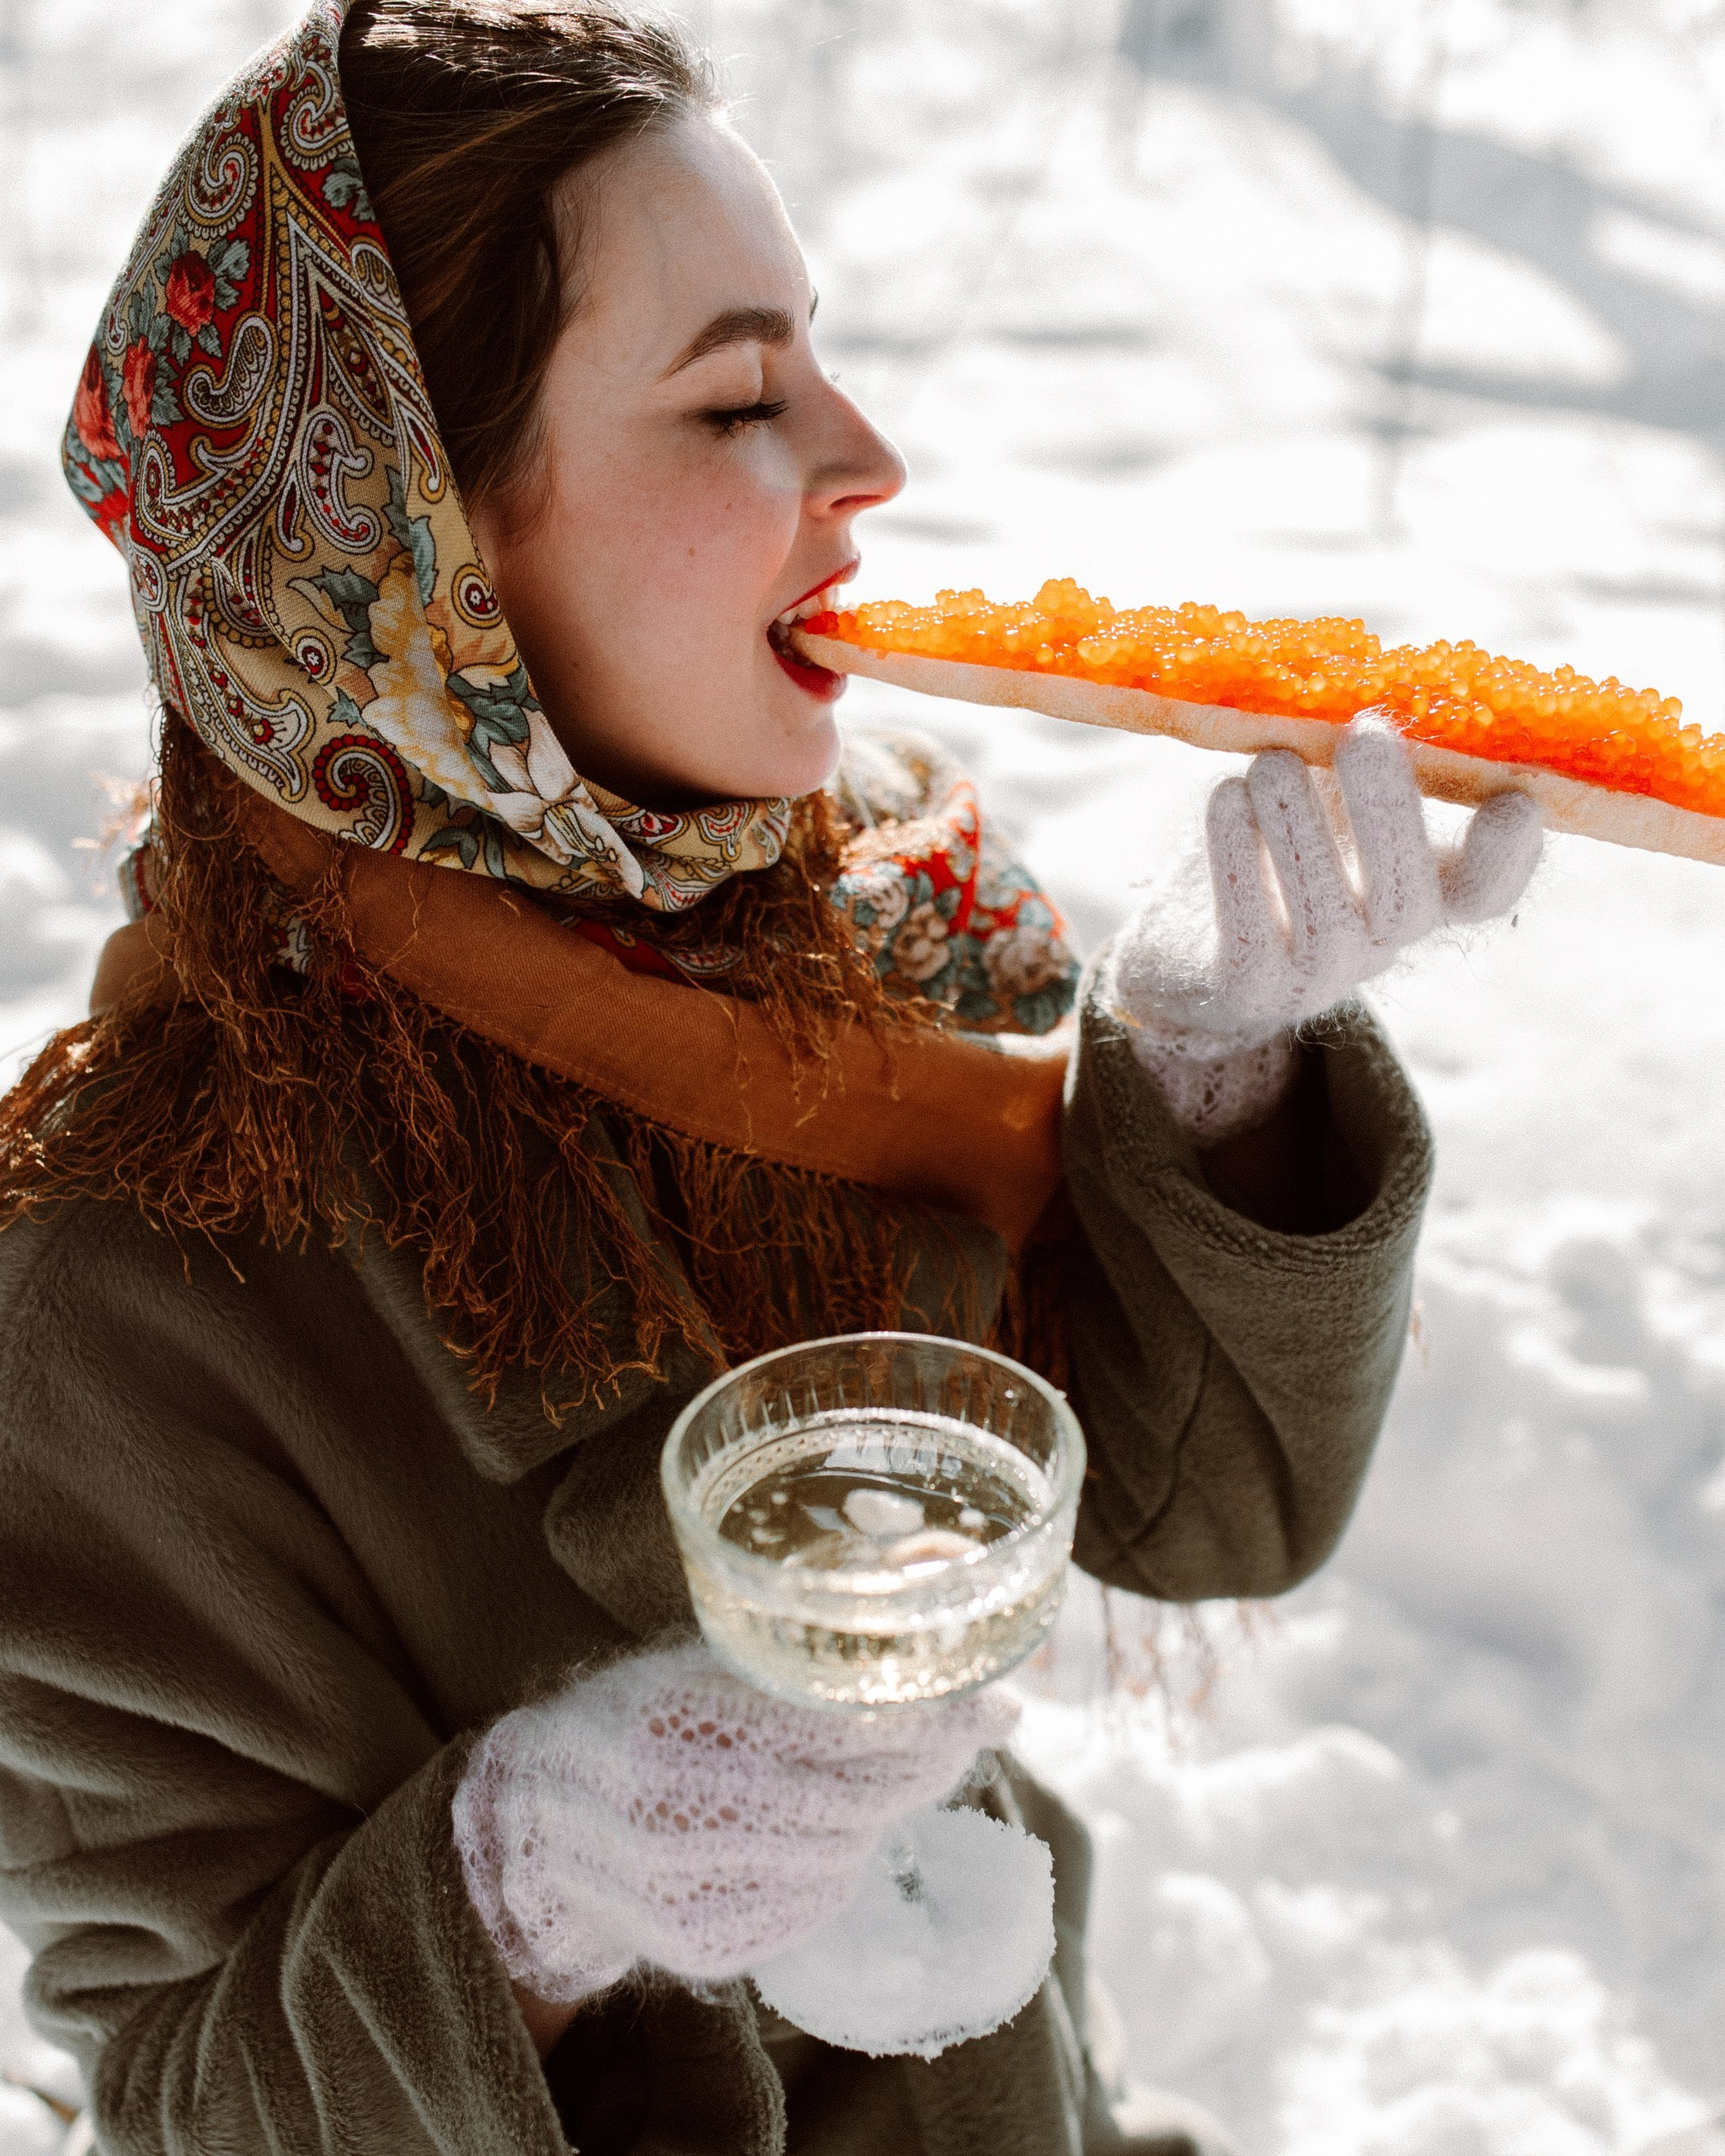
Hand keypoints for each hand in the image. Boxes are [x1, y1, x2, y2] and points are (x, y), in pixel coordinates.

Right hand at [452, 1640, 1016, 2004]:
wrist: (541, 1828)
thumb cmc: (634, 1722)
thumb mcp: (694, 1670)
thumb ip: (792, 1667)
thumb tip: (919, 1654)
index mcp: (667, 1722)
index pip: (820, 1727)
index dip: (912, 1720)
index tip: (980, 1704)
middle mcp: (671, 1812)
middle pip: (843, 1799)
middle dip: (921, 1765)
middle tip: (970, 1732)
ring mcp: (685, 1890)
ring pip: (838, 1854)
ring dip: (886, 1809)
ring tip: (902, 1768)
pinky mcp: (703, 1944)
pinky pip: (811, 1904)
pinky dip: (842, 1861)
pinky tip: (837, 1828)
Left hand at [1109, 715, 1541, 1140]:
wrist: (1186, 953)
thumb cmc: (1272, 850)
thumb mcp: (1325, 800)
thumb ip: (1357, 758)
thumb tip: (1376, 681)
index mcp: (1416, 894)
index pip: (1484, 893)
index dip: (1511, 855)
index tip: (1516, 798)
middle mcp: (1377, 943)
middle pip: (1409, 900)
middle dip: (1391, 813)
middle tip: (1367, 735)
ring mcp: (1313, 974)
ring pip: (1325, 914)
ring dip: (1301, 829)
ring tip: (1271, 761)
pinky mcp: (1245, 987)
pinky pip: (1248, 929)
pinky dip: (1238, 859)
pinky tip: (1225, 795)